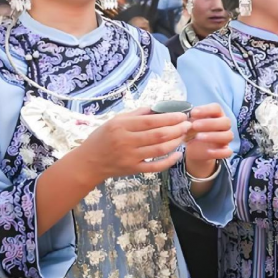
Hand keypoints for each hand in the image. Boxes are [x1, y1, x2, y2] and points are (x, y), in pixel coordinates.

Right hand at [75, 108, 190, 184]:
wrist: (89, 162)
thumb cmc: (102, 138)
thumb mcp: (115, 120)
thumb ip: (136, 114)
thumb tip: (158, 107)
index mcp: (122, 126)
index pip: (151, 121)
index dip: (169, 118)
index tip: (182, 115)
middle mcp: (126, 141)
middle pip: (158, 135)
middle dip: (177, 129)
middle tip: (188, 125)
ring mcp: (130, 157)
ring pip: (159, 150)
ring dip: (176, 142)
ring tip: (184, 135)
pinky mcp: (134, 170)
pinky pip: (155, 167)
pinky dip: (169, 161)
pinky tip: (178, 154)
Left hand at [185, 104, 233, 178]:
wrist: (195, 149)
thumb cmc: (194, 132)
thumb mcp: (190, 125)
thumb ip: (190, 120)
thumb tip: (185, 118)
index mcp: (217, 115)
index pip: (217, 108)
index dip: (206, 109)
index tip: (193, 113)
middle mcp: (224, 125)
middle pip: (226, 121)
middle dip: (210, 123)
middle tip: (195, 125)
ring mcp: (226, 138)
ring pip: (228, 135)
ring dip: (213, 136)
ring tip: (198, 137)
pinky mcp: (225, 151)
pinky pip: (228, 152)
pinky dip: (219, 152)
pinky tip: (208, 151)